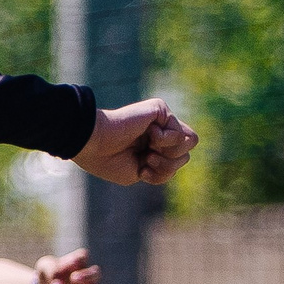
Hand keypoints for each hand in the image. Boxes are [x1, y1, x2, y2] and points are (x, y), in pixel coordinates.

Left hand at [33, 247, 101, 283]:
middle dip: (87, 275)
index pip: (82, 257)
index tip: (70, 264)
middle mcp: (86, 276)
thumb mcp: (44, 267)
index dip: (77, 260)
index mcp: (76, 262)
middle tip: (74, 279)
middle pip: (95, 272)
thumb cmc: (47, 275)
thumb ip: (50, 270)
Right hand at [72, 100, 196, 185]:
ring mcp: (160, 120)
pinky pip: (180, 133)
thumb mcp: (142, 173)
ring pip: (191, 141)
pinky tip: (146, 133)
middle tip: (146, 159)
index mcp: (152, 147)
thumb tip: (185, 154)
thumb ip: (166, 167)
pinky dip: (163, 140)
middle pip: (186, 155)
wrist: (93, 144)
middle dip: (167, 165)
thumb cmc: (108, 161)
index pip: (177, 162)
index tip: (141, 171)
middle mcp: (159, 132)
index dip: (163, 173)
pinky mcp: (160, 109)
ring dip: (170, 153)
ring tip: (149, 150)